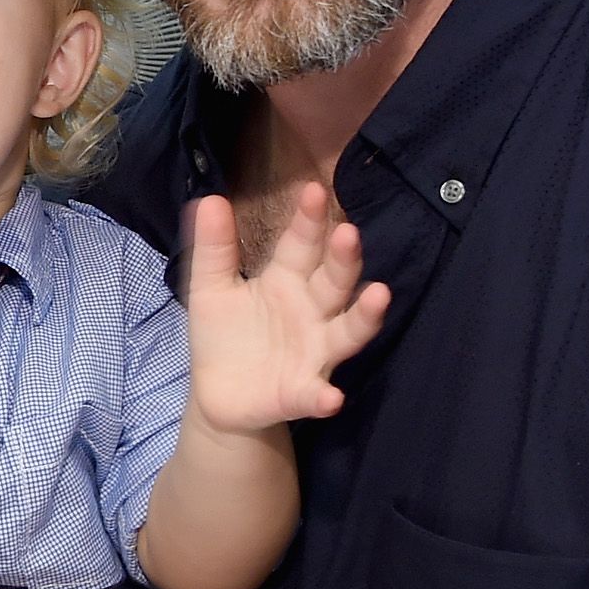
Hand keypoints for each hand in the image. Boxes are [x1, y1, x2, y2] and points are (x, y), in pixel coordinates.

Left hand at [181, 188, 388, 435]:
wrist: (219, 395)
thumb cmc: (225, 334)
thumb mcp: (211, 288)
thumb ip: (214, 249)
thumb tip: (208, 200)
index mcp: (287, 280)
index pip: (301, 245)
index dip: (308, 221)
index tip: (314, 190)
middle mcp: (312, 312)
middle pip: (334, 281)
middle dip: (344, 258)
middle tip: (348, 232)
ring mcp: (314, 352)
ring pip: (347, 331)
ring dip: (364, 315)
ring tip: (380, 295)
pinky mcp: (303, 393)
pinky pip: (318, 394)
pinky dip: (324, 397)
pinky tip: (331, 398)